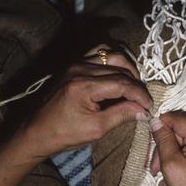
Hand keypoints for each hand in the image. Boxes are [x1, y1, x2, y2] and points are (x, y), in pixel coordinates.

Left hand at [18, 44, 151, 159]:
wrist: (36, 131)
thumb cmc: (63, 133)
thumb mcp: (96, 129)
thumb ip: (121, 115)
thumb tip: (142, 110)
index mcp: (84, 86)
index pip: (123, 83)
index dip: (141, 94)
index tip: (150, 106)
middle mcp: (80, 69)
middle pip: (121, 68)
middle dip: (137, 84)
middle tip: (143, 101)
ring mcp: (76, 63)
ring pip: (112, 55)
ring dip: (128, 68)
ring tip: (134, 86)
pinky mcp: (74, 64)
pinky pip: (99, 52)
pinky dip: (113, 60)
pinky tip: (120, 73)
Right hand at [150, 111, 185, 185]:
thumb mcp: (171, 165)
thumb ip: (164, 139)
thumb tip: (156, 121)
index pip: (179, 118)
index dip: (162, 125)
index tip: (151, 137)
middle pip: (184, 126)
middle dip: (167, 141)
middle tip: (155, 162)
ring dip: (174, 147)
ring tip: (162, 167)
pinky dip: (184, 150)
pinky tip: (176, 165)